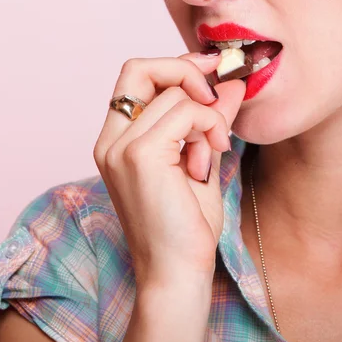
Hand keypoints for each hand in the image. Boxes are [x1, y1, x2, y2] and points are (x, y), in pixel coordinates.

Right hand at [93, 53, 245, 287]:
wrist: (177, 275)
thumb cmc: (186, 226)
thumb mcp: (201, 159)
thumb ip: (210, 119)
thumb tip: (231, 83)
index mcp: (117, 140)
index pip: (135, 77)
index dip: (173, 66)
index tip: (209, 69)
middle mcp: (111, 140)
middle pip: (140, 68)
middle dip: (185, 70)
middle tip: (215, 90)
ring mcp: (122, 147)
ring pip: (174, 93)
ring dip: (207, 116)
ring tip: (213, 152)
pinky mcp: (140, 155)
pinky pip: (186, 112)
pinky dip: (210, 126)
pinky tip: (213, 155)